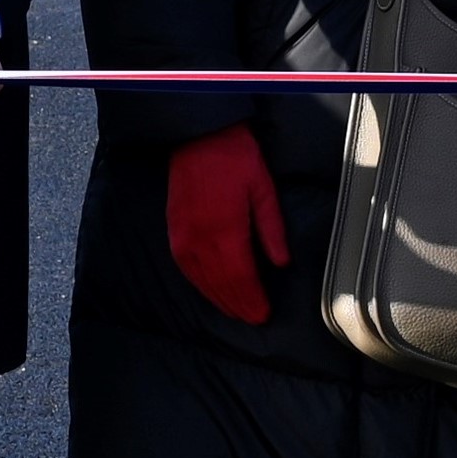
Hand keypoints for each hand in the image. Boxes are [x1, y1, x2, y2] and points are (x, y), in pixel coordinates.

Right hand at [165, 124, 289, 323]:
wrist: (197, 137)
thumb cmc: (235, 158)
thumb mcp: (263, 189)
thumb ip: (272, 229)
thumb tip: (282, 263)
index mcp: (226, 230)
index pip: (241, 278)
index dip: (253, 300)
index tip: (264, 315)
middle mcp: (201, 239)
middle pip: (221, 284)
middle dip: (239, 305)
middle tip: (253, 319)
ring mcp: (184, 237)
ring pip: (202, 280)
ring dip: (219, 300)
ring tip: (235, 312)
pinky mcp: (174, 232)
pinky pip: (186, 268)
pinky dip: (200, 285)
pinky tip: (210, 291)